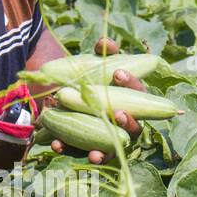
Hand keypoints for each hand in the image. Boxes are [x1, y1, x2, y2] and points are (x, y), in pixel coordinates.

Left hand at [46, 37, 148, 163]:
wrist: (70, 95)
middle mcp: (126, 123)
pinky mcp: (91, 148)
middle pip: (134, 127)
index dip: (131, 82)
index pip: (139, 92)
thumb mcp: (98, 66)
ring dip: (104, 151)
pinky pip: (82, 153)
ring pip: (112, 148)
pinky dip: (70, 150)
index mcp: (133, 100)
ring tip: (95, 152)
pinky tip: (57, 144)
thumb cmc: (95, 81)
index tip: (117, 72)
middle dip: (128, 122)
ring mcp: (111, 139)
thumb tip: (104, 43)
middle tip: (118, 112)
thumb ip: (104, 53)